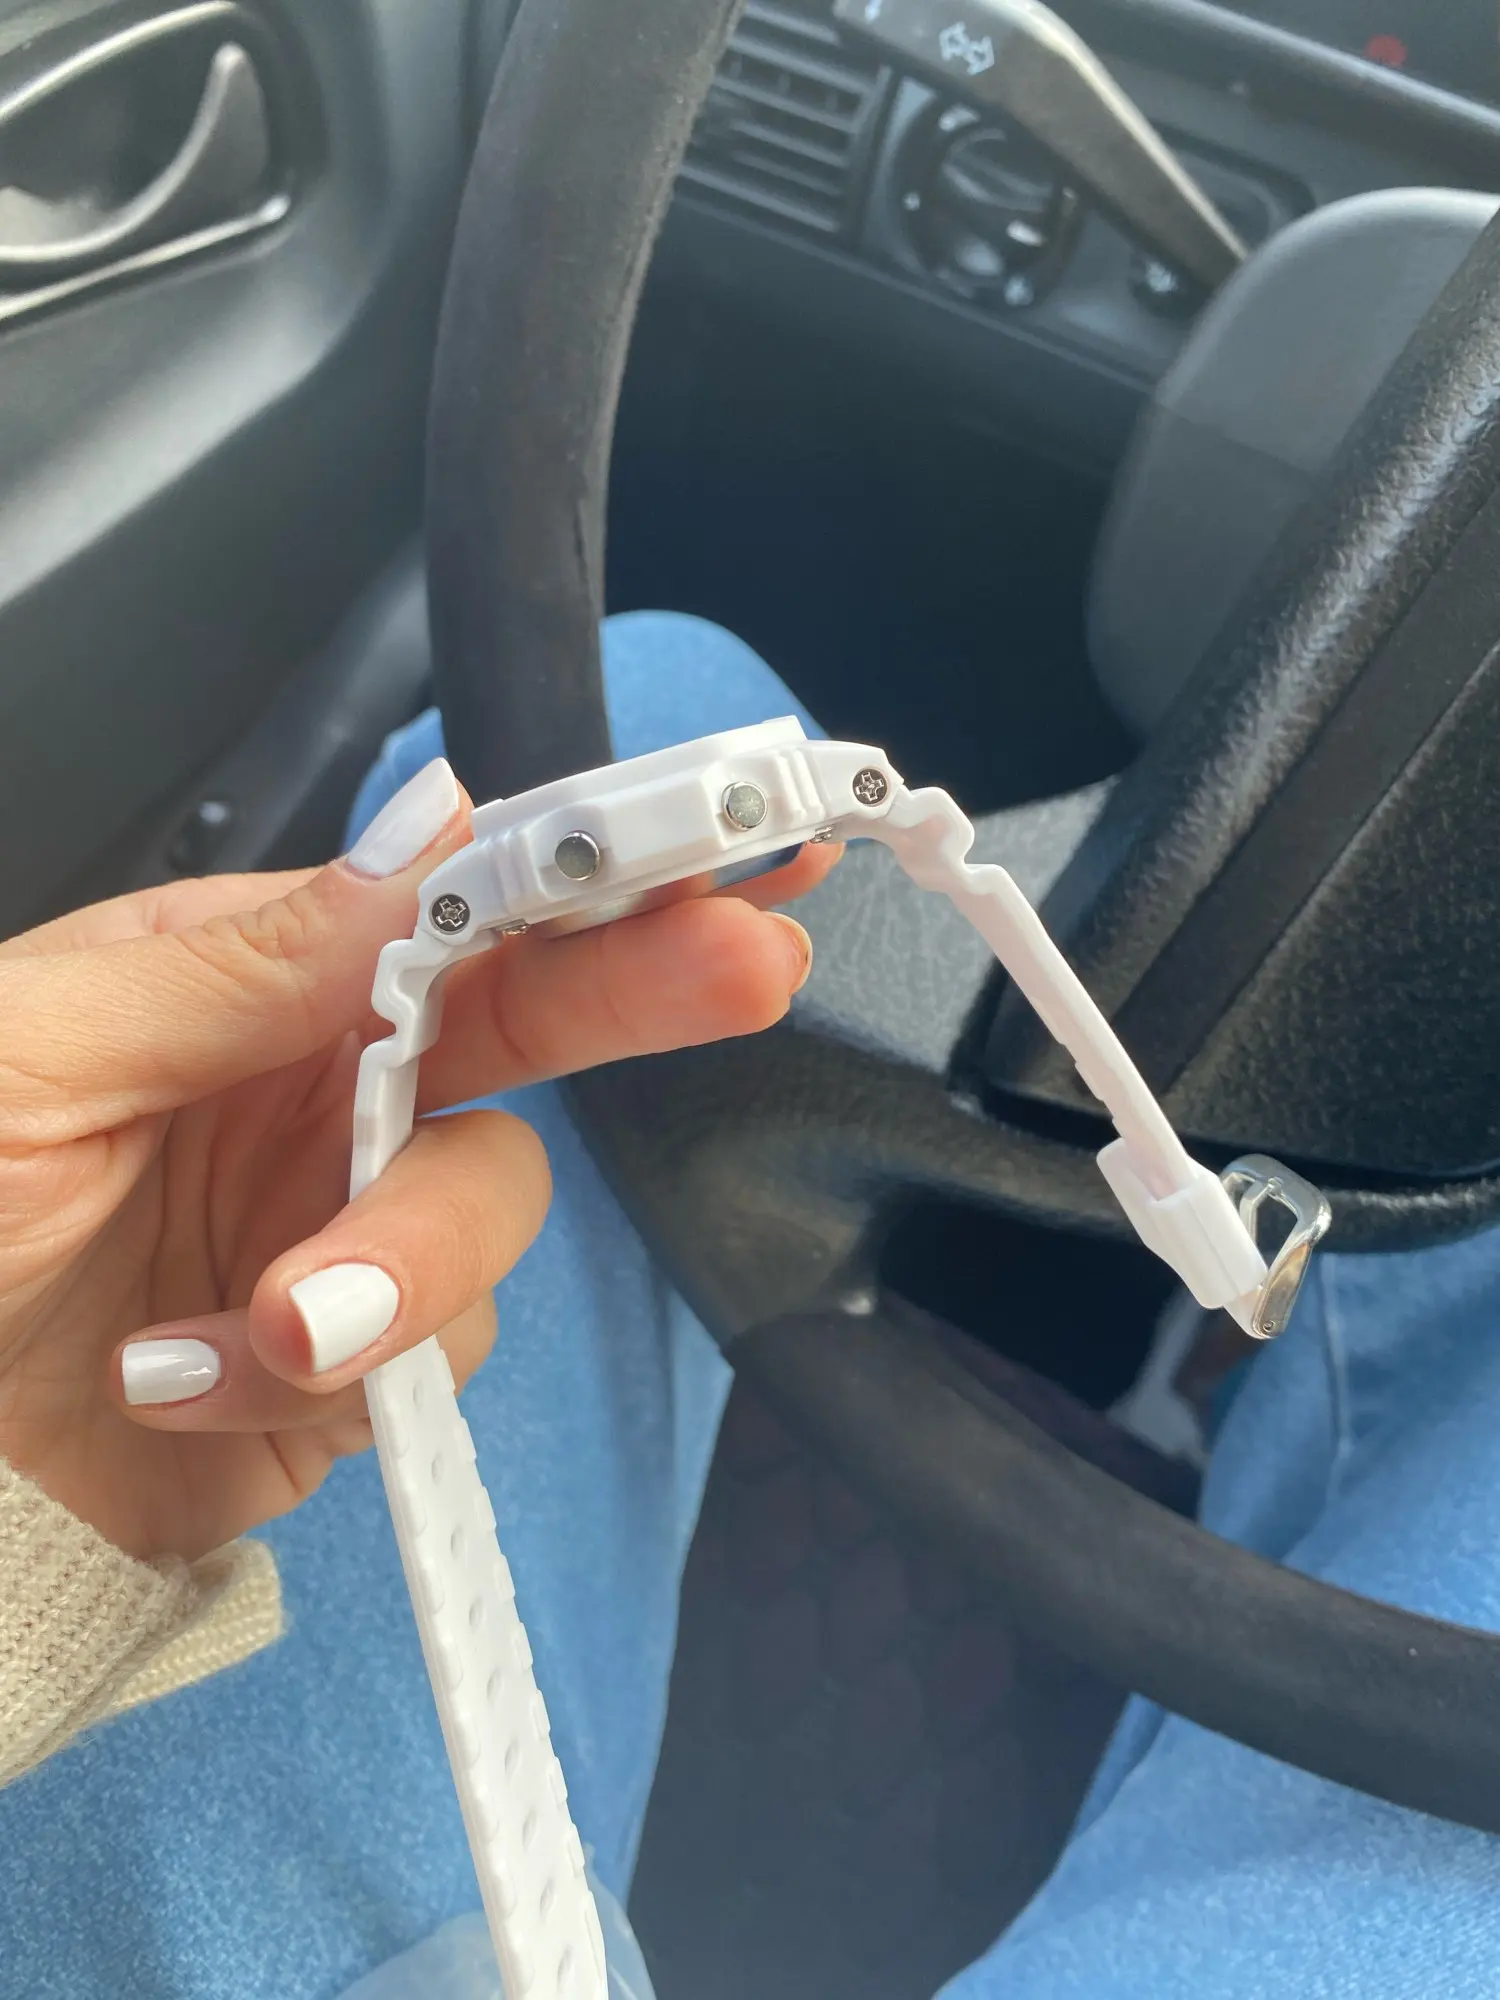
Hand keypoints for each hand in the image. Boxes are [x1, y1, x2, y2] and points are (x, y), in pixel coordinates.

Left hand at [0, 760, 832, 1561]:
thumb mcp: (37, 1046)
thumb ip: (248, 957)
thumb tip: (436, 837)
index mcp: (257, 978)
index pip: (452, 902)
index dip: (596, 866)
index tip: (729, 839)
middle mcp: (324, 1093)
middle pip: (531, 1034)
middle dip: (639, 993)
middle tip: (751, 967)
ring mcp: (344, 1235)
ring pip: (488, 1218)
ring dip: (404, 1261)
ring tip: (276, 1319)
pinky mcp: (345, 1379)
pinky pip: (422, 1363)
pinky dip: (328, 1372)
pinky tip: (188, 1373)